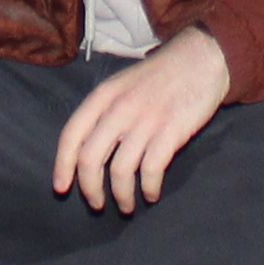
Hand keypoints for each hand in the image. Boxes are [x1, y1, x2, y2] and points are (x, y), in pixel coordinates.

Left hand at [53, 27, 231, 211]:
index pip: (71, 135)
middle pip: (90, 158)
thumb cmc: (160, 76)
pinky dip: (149, 188)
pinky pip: (151, 170)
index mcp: (103, 96)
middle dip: (90, 188)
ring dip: (121, 195)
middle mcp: (119, 108)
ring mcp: (146, 120)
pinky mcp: (171, 131)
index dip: (62, 165)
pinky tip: (151, 194)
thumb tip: (86, 151)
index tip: (62, 188)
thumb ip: (104, 112)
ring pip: (120, 170)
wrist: (202, 58)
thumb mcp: (123, 84)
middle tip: (97, 205)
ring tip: (126, 206)